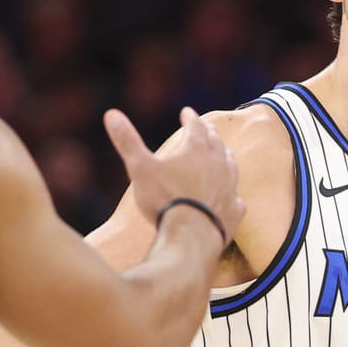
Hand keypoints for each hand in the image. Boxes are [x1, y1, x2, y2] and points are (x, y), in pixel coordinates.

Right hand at [103, 107, 243, 243]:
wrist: (190, 234)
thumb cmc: (164, 199)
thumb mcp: (140, 168)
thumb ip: (127, 141)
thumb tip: (110, 114)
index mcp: (196, 150)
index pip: (195, 126)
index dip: (190, 118)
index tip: (187, 112)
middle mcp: (217, 164)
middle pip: (216, 142)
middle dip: (210, 133)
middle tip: (208, 128)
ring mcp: (229, 188)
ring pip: (231, 166)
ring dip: (226, 157)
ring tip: (225, 153)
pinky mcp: (233, 211)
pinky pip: (237, 200)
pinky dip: (234, 195)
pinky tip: (234, 198)